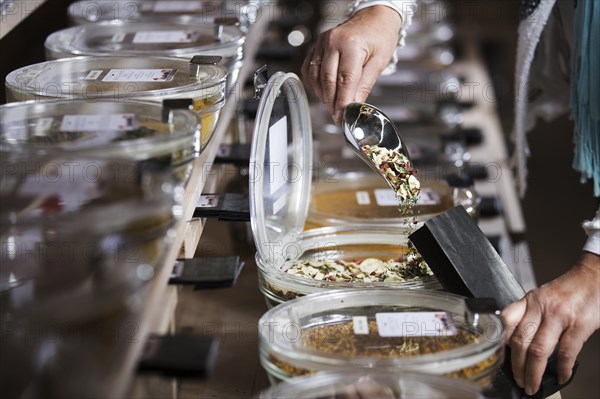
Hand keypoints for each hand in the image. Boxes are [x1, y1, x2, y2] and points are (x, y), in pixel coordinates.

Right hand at [301, 5, 401, 123]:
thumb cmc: (379, 36)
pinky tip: (323, 92)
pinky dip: (314, 83)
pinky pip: (309, 68)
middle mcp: (333, 41)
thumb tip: (355, 105)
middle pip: (328, 80)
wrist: (373, 16)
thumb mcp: (379, 61)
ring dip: (322, 95)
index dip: (342, 101)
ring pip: (316, 76)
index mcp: (352, 44)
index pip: (345, 80)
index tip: (342, 117)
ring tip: (332, 106)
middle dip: (332, 102)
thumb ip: (365, 84)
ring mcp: (322, 42)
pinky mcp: (317, 45)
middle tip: (337, 116)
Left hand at [502, 252, 599, 394]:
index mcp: (528, 301)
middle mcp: (540, 308)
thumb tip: (514, 339)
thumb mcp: (540, 297)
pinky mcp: (579, 325)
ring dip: (533, 372)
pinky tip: (560, 376)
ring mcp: (559, 317)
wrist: (592, 277)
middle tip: (518, 380)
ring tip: (532, 385)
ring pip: (539, 350)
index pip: (505, 321)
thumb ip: (527, 314)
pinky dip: (562, 368)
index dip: (498, 341)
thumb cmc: (567, 290)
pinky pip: (566, 351)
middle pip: (520, 341)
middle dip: (516, 366)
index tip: (496, 357)